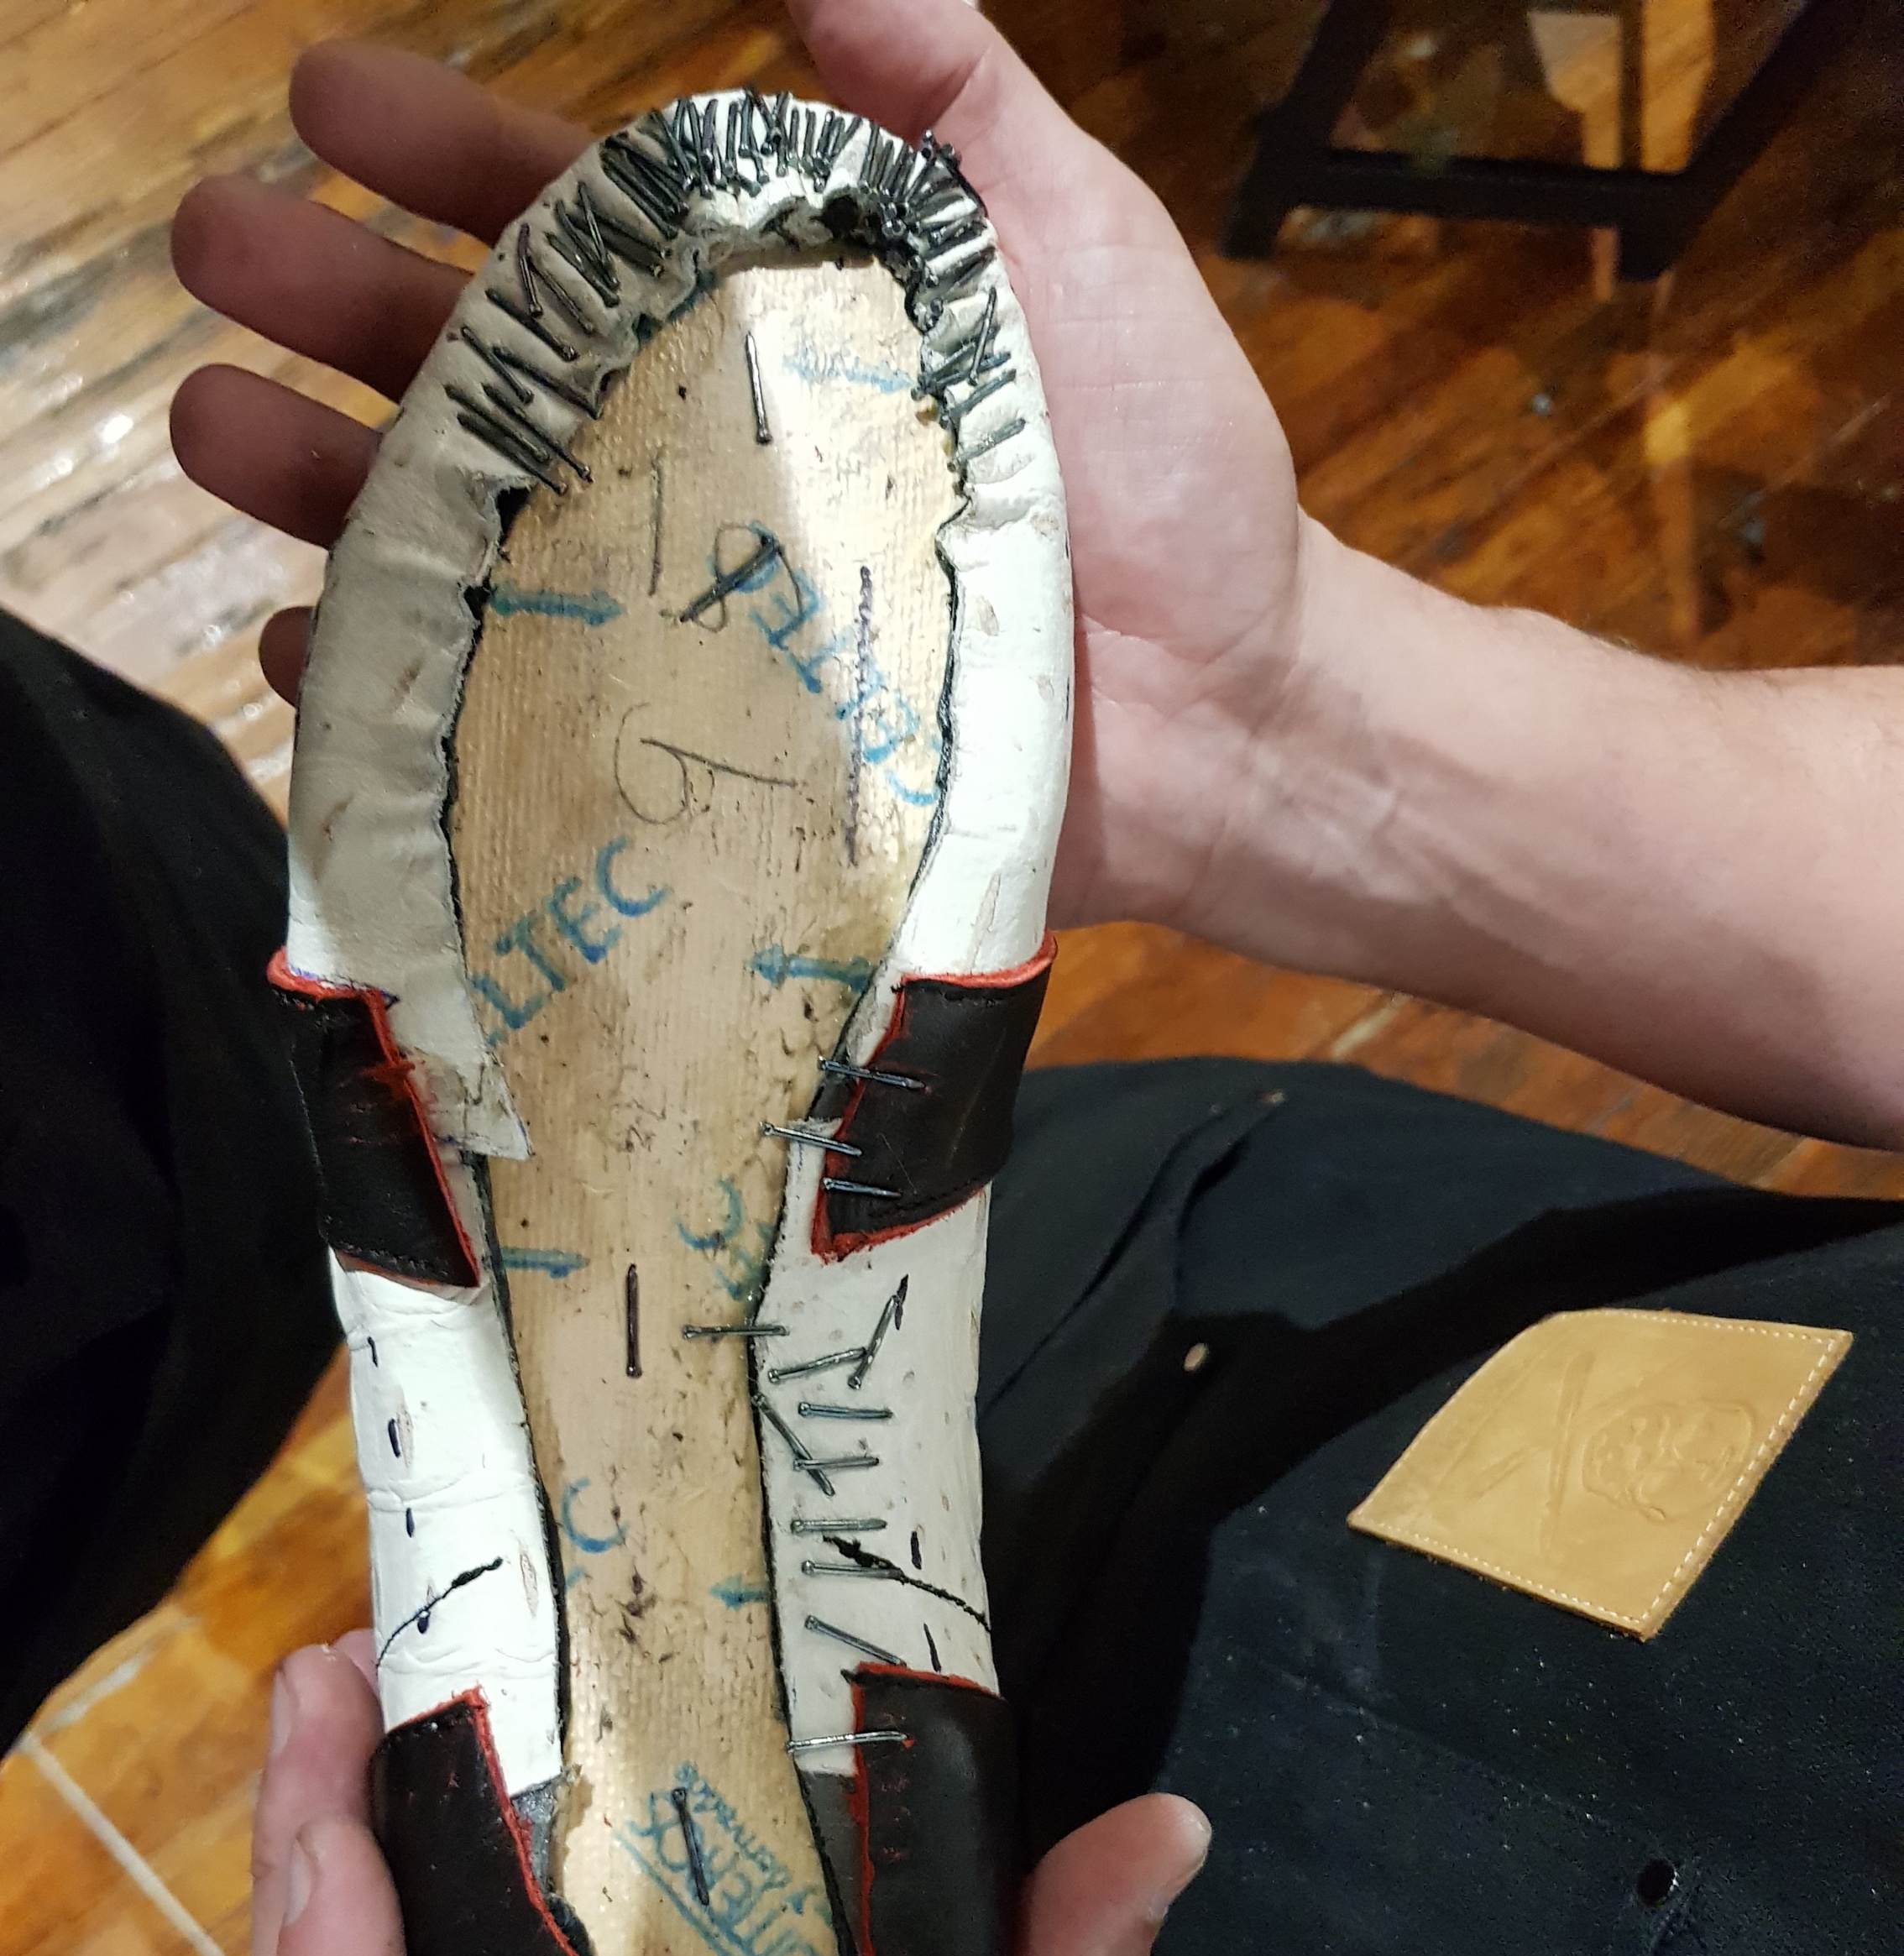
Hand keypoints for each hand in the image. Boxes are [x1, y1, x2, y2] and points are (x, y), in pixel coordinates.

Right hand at [170, 0, 1305, 938]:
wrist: (1225, 712)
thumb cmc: (1164, 475)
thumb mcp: (1070, 239)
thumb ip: (948, 97)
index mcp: (758, 332)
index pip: (568, 223)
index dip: (446, 152)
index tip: (326, 95)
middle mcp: (691, 465)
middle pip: (479, 372)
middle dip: (334, 303)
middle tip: (222, 250)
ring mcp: (678, 618)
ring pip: (462, 541)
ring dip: (323, 484)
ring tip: (215, 428)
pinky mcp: (695, 760)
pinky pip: (505, 729)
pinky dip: (401, 696)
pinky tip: (311, 648)